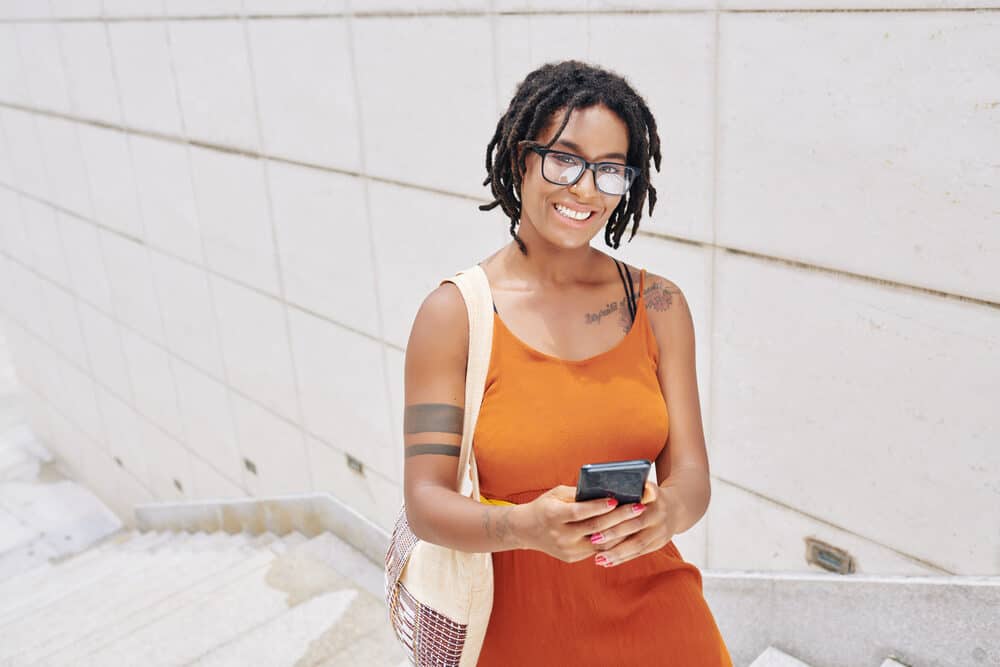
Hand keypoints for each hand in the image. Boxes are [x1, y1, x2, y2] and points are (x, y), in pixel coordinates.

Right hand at [515, 485, 629, 562]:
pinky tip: (626, 531)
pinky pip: (597, 550)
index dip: (599, 507)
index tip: (616, 500)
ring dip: (621, 532)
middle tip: (639, 507)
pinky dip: (612, 541)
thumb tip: (606, 489)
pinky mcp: (572, 558)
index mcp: (554, 515)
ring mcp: (567, 549)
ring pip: (600, 543)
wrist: (525, 530)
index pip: (580, 512)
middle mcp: (560, 535)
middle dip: (619, 517)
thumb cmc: (545, 506)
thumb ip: (578, 494)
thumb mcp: (556, 494)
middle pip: (595, 528)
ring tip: (638, 520)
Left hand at [585, 481, 676, 567]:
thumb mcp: (646, 487)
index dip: (617, 520)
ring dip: (617, 553)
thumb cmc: (651, 495)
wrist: (677, 508)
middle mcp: (659, 517)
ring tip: (598, 559)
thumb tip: (605, 488)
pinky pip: (639, 553)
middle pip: (634, 529)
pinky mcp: (658, 545)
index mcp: (655, 500)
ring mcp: (660, 533)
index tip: (599, 526)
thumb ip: (631, 489)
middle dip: (613, 535)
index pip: (634, 513)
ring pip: (637, 546)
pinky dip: (622, 558)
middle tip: (593, 540)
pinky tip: (607, 563)